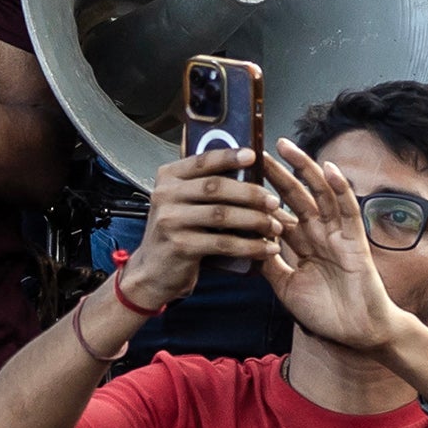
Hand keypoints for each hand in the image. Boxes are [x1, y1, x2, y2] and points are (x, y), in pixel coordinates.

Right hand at [120, 146, 289, 311]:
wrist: (152, 272)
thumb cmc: (175, 233)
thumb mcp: (180, 203)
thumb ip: (202, 186)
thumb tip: (246, 169)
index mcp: (168, 177)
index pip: (202, 160)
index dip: (229, 156)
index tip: (253, 155)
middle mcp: (166, 195)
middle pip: (216, 187)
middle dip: (250, 193)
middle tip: (274, 202)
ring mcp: (171, 220)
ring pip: (222, 215)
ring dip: (254, 220)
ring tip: (275, 226)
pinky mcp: (181, 246)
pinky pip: (223, 243)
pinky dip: (249, 246)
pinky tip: (265, 249)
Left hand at [257, 139, 419, 361]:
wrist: (356, 333)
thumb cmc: (325, 313)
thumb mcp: (287, 288)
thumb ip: (269, 266)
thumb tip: (245, 243)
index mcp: (301, 245)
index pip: (278, 213)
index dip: (260, 195)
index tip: (240, 177)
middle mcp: (318, 234)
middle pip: (295, 196)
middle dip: (276, 173)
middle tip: (257, 151)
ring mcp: (337, 234)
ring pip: (319, 194)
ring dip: (304, 169)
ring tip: (286, 147)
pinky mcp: (355, 240)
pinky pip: (347, 210)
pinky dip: (339, 189)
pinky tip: (328, 169)